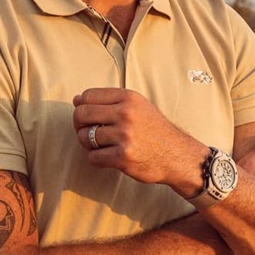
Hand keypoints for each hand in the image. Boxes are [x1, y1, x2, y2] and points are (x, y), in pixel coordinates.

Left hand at [72, 88, 206, 194]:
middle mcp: (126, 113)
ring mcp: (125, 135)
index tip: (88, 116)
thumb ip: (111, 101)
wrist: (177, 155)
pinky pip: (93, 157)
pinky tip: (108, 157)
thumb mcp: (139, 106)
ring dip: (89, 144)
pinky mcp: (123, 156)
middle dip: (80, 125)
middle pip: (82, 114)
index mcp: (128, 98)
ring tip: (102, 146)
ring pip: (85, 137)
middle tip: (88, 132)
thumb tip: (77, 99)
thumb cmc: (154, 130)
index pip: (88, 95)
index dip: (82, 107)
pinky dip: (97, 159)